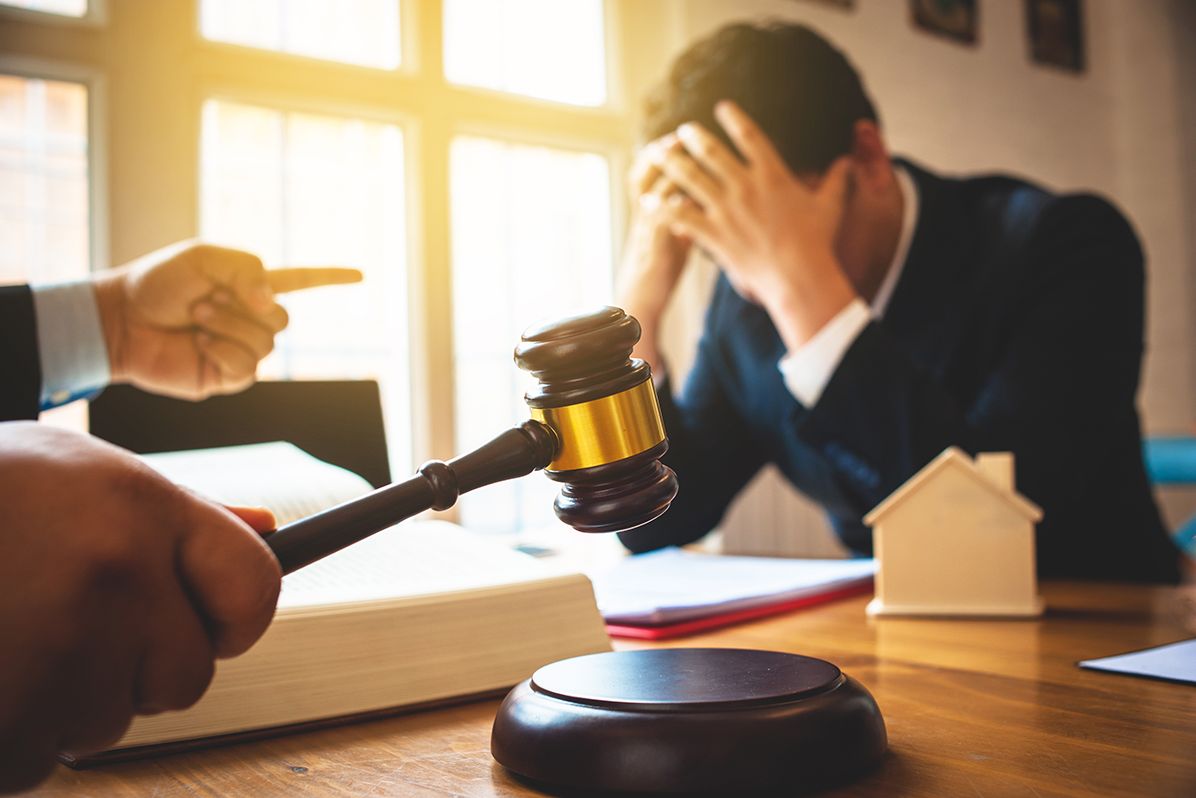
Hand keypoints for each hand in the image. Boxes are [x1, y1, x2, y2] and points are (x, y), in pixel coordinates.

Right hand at [0, 422, 281, 791]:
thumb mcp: (73, 473)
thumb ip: (178, 513)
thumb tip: (272, 530)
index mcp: (138, 508)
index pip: (256, 587)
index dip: (235, 615)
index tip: (208, 620)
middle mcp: (112, 577)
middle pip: (188, 674)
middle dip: (135, 664)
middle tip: (60, 618)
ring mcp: (56, 655)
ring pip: (108, 722)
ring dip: (62, 699)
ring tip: (1, 633)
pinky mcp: (6, 727)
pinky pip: (40, 761)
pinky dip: (9, 735)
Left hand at [94, 241, 361, 399]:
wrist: (121, 320)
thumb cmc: (158, 283)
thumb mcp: (206, 256)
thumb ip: (248, 268)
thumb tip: (269, 305)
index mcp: (249, 287)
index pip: (301, 281)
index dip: (331, 278)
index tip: (362, 274)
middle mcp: (250, 319)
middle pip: (283, 318)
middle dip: (246, 308)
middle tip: (204, 301)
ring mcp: (241, 349)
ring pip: (266, 343)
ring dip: (229, 326)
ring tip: (196, 319)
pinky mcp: (226, 376)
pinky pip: (248, 367)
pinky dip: (224, 351)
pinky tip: (200, 345)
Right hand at [616, 136, 694, 371]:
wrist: (639, 304)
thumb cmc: (658, 273)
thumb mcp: (671, 240)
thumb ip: (683, 219)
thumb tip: (697, 202)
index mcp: (646, 213)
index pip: (644, 174)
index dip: (656, 153)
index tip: (676, 137)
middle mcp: (642, 219)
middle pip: (643, 176)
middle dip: (661, 154)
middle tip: (679, 137)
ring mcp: (647, 233)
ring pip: (652, 194)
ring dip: (669, 175)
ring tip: (686, 160)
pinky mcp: (657, 250)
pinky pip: (664, 222)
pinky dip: (677, 206)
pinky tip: (693, 197)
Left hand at [653, 101, 858, 349]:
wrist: (798, 277)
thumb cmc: (817, 243)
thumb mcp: (830, 206)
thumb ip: (837, 181)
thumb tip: (851, 161)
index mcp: (772, 174)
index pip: (750, 136)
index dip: (734, 118)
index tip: (722, 107)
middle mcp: (745, 185)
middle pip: (711, 152)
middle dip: (693, 137)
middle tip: (680, 129)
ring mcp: (726, 208)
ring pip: (689, 178)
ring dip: (670, 162)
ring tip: (655, 151)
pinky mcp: (713, 233)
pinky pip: (680, 216)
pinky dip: (661, 207)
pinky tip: (647, 200)